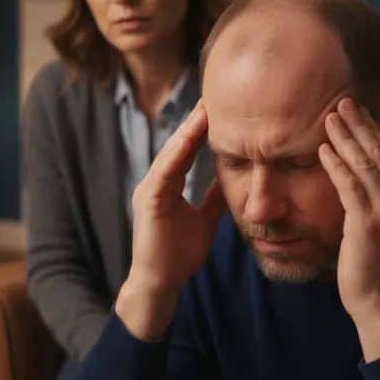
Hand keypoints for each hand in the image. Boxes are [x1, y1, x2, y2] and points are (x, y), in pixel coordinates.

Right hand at [117, 100, 227, 339]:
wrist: (161, 283)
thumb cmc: (179, 255)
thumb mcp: (205, 219)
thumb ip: (213, 197)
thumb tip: (232, 178)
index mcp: (169, 185)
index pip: (187, 150)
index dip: (202, 130)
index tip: (220, 109)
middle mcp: (157, 182)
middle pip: (178, 145)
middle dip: (195, 122)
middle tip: (212, 97)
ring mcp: (149, 190)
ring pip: (170, 153)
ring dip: (187, 131)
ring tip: (203, 110)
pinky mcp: (147, 202)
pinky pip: (163, 172)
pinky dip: (175, 154)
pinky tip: (188, 138)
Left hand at [319, 98, 379, 360]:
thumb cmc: (376, 266)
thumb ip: (379, 201)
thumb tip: (365, 177)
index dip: (374, 131)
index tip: (358, 111)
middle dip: (360, 125)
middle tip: (342, 101)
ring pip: (365, 164)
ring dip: (345, 138)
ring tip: (329, 117)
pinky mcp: (369, 222)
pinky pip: (350, 185)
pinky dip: (336, 164)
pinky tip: (323, 149)